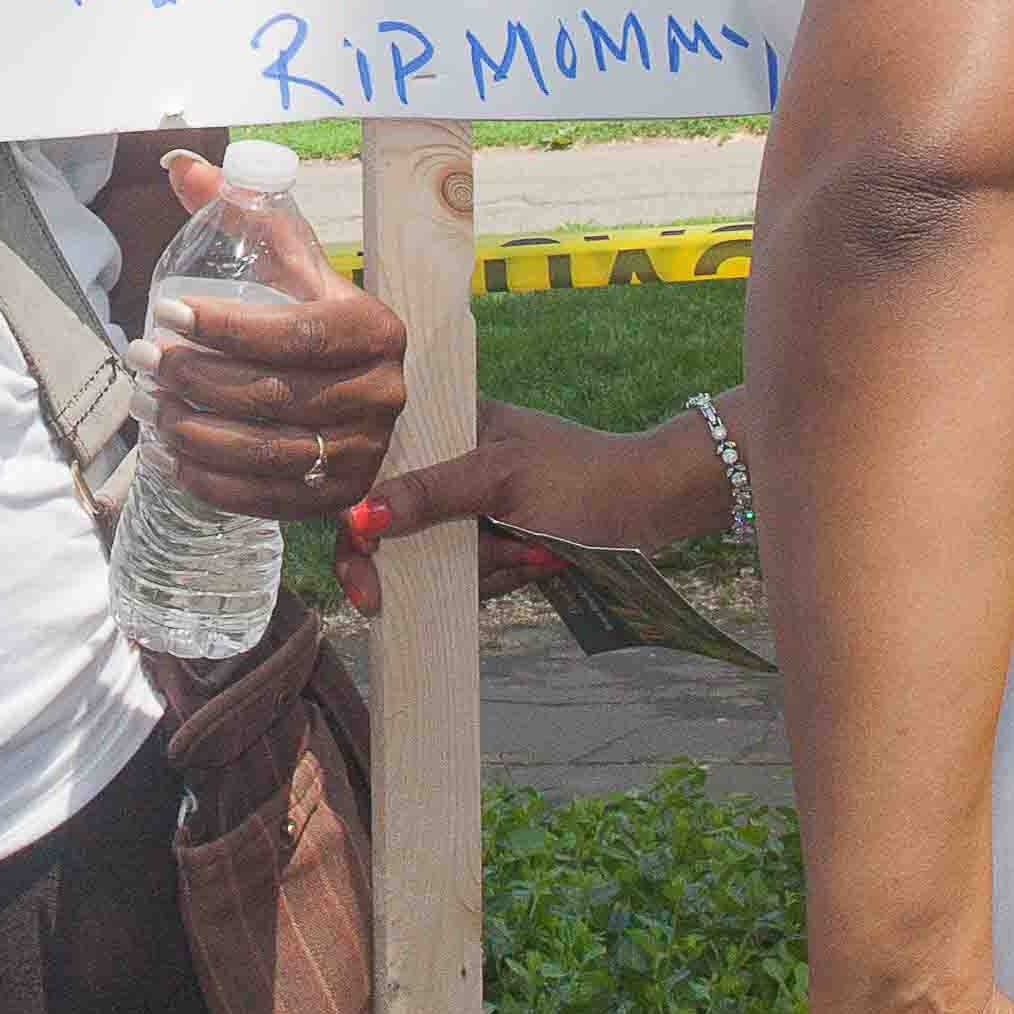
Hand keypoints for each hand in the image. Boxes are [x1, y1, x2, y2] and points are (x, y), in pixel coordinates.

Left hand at [139, 147, 412, 519]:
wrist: (355, 383)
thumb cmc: (312, 312)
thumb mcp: (290, 259)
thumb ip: (241, 208)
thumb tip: (177, 163)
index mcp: (374, 330)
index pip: (295, 335)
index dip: (226, 329)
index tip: (164, 313)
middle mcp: (382, 393)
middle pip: (275, 395)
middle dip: (195, 380)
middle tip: (143, 359)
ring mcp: (365, 452)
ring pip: (267, 451)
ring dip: (194, 433)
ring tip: (147, 407)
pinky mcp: (341, 497)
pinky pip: (269, 500)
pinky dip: (211, 483)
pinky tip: (168, 458)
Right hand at [337, 400, 729, 611]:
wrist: (657, 505)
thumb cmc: (584, 475)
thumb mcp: (503, 478)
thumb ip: (430, 494)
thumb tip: (356, 517)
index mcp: (447, 425)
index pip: (376, 473)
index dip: (363, 529)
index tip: (369, 588)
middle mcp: (452, 464)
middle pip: (403, 528)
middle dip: (440, 561)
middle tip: (476, 571)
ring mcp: (474, 506)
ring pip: (439, 561)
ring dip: (487, 569)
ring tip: (537, 549)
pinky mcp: (496, 540)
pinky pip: (473, 575)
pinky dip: (503, 576)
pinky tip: (543, 560)